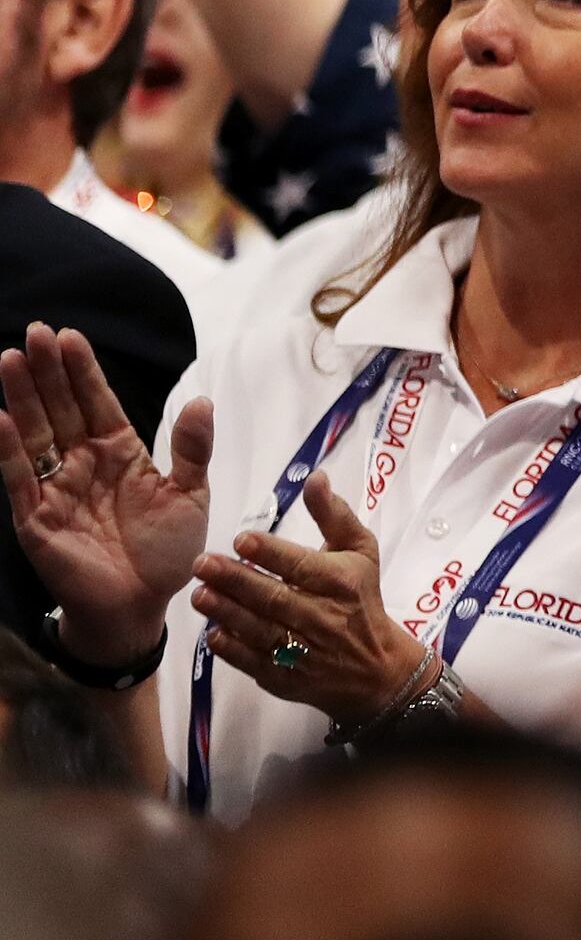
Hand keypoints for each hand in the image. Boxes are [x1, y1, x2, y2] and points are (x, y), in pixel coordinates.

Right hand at [0, 327, 211, 662]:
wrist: (141, 607)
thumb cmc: (166, 552)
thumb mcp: (191, 495)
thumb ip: (192, 449)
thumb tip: (202, 399)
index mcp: (120, 453)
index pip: (98, 402)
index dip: (83, 371)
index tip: (70, 335)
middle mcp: (83, 464)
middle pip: (61, 409)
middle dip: (47, 371)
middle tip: (34, 332)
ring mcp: (56, 488)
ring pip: (35, 433)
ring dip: (23, 397)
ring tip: (11, 358)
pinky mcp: (36, 518)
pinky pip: (20, 478)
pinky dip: (10, 450)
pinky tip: (2, 418)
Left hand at [191, 468, 431, 726]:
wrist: (375, 669)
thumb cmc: (361, 599)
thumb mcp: (360, 551)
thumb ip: (334, 515)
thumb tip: (314, 478)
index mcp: (341, 582)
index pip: (301, 566)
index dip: (271, 553)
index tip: (241, 540)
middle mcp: (323, 617)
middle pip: (274, 598)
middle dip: (236, 581)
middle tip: (202, 564)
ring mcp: (305, 652)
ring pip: (259, 630)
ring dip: (226, 612)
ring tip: (199, 595)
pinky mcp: (286, 679)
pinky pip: (253, 662)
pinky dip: (232, 649)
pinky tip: (212, 632)